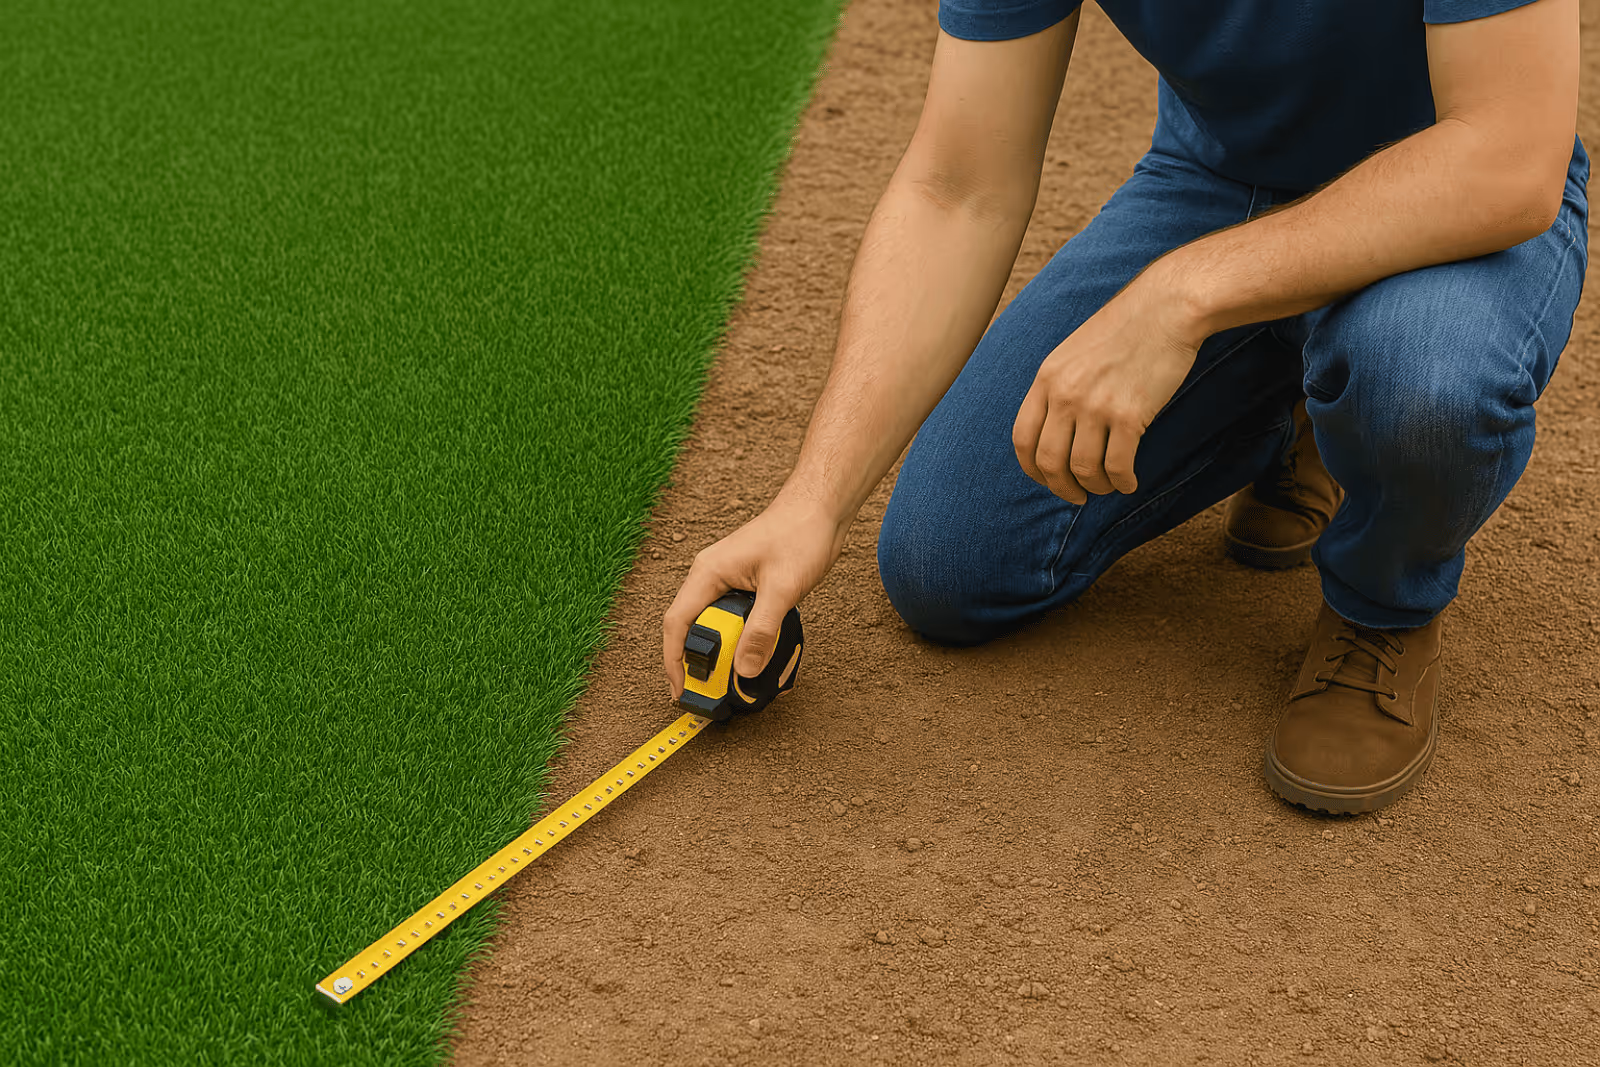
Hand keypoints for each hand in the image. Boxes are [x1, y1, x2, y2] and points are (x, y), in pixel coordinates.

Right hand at [662, 492, 847, 699]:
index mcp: (708, 573)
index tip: (679, 690)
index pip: (677, 623)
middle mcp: (711, 577)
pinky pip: (735, 619)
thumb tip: (744, 670)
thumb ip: (762, 631)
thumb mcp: (782, 589)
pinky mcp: (746, 586)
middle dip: (701, 662)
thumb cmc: (799, 535)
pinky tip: (758, 654)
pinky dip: (743, 640)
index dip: (673, 660)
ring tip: (737, 679)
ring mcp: (728, 581)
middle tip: (715, 692)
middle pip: (693, 628)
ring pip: (716, 626)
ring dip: (725, 652)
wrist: (820, 509)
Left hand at [1012, 269, 1204, 504]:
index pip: (1023, 439)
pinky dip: (1122, 482)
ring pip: (1084, 469)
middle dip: (1062, 487)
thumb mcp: (1074, 353)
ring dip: (1096, 487)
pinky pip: (1117, 466)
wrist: (1167, 308)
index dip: (1032, 469)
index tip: (1047, 479)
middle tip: (1078, 495)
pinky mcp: (1129, 414)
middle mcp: (1065, 394)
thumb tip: (1055, 430)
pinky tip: (1129, 482)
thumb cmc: (1125, 329)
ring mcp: (1096, 405)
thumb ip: (1059, 388)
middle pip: (1049, 461)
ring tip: (1107, 485)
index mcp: (1046, 378)